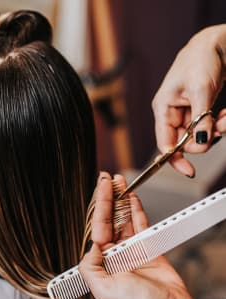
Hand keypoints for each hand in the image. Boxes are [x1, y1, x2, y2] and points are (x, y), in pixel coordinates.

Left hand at [79, 172, 205, 298]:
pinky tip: (132, 198)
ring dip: (122, 200)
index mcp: (101, 261)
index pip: (97, 227)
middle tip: (108, 179)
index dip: (99, 206)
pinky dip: (137, 210)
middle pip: (110, 219)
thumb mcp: (102, 289)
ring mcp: (132, 249)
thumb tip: (92, 244)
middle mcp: (115, 253)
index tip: (101, 188)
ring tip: (119, 182)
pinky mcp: (148, 247)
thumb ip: (89, 265)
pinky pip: (141, 224)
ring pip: (125, 219)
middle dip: (108, 198)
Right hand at [152, 24, 225, 177]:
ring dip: (215, 130)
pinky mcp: (197, 111)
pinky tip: (224, 115)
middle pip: (184, 141)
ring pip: (197, 135)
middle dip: (204, 138)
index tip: (189, 170)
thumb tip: (199, 143)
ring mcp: (184, 113)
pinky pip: (206, 127)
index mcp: (163, 109)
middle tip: (221, 126)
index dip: (175, 159)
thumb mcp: (201, 91)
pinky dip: (217, 124)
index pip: (164, 143)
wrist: (215, 44)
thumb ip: (200, 120)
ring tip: (225, 117)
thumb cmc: (200, 59)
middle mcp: (171, 114)